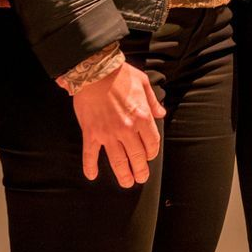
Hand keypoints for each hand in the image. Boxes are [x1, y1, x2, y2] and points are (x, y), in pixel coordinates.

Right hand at [72, 61, 164, 187]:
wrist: (94, 69)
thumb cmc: (119, 73)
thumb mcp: (143, 82)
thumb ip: (153, 101)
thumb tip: (161, 113)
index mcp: (142, 117)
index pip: (152, 144)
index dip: (152, 153)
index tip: (149, 156)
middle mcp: (127, 129)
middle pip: (137, 157)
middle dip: (141, 171)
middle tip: (140, 177)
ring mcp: (108, 133)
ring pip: (118, 162)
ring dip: (124, 175)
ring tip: (127, 182)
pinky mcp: (91, 133)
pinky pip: (90, 154)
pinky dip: (90, 167)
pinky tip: (92, 175)